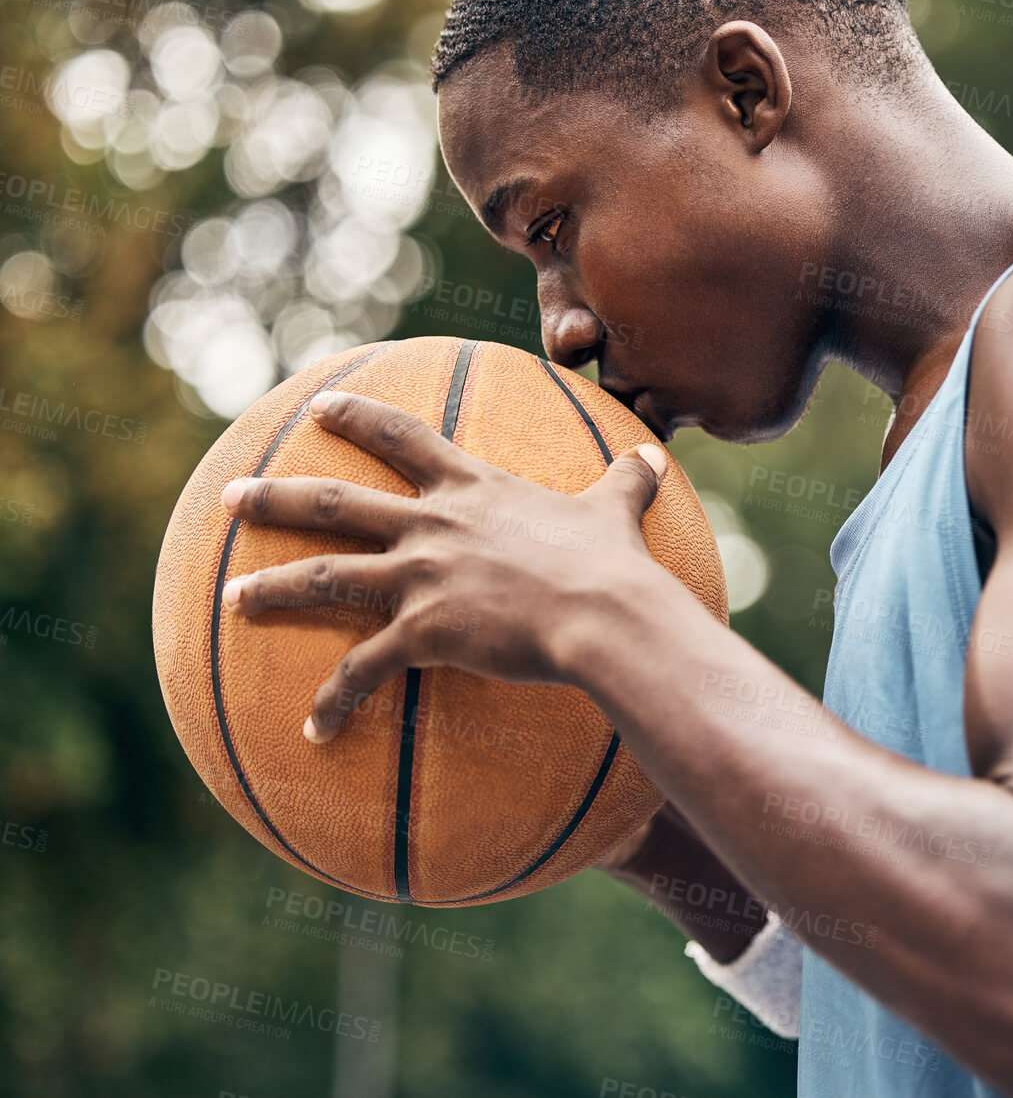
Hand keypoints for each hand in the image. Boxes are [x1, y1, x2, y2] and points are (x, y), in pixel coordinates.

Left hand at [219, 389, 670, 742]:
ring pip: (324, 577)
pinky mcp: (421, 632)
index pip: (402, 438)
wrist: (604, 614)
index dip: (357, 418)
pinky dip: (334, 701)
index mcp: (472, 490)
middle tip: (229, 496)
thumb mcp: (618, 510)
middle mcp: (432, 526)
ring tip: (228, 598)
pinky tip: (314, 732)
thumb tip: (658, 455)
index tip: (319, 407)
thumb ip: (627, 481)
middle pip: (334, 502)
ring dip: (270, 588)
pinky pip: (363, 671)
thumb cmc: (613, 564)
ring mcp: (420, 577)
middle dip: (273, 497)